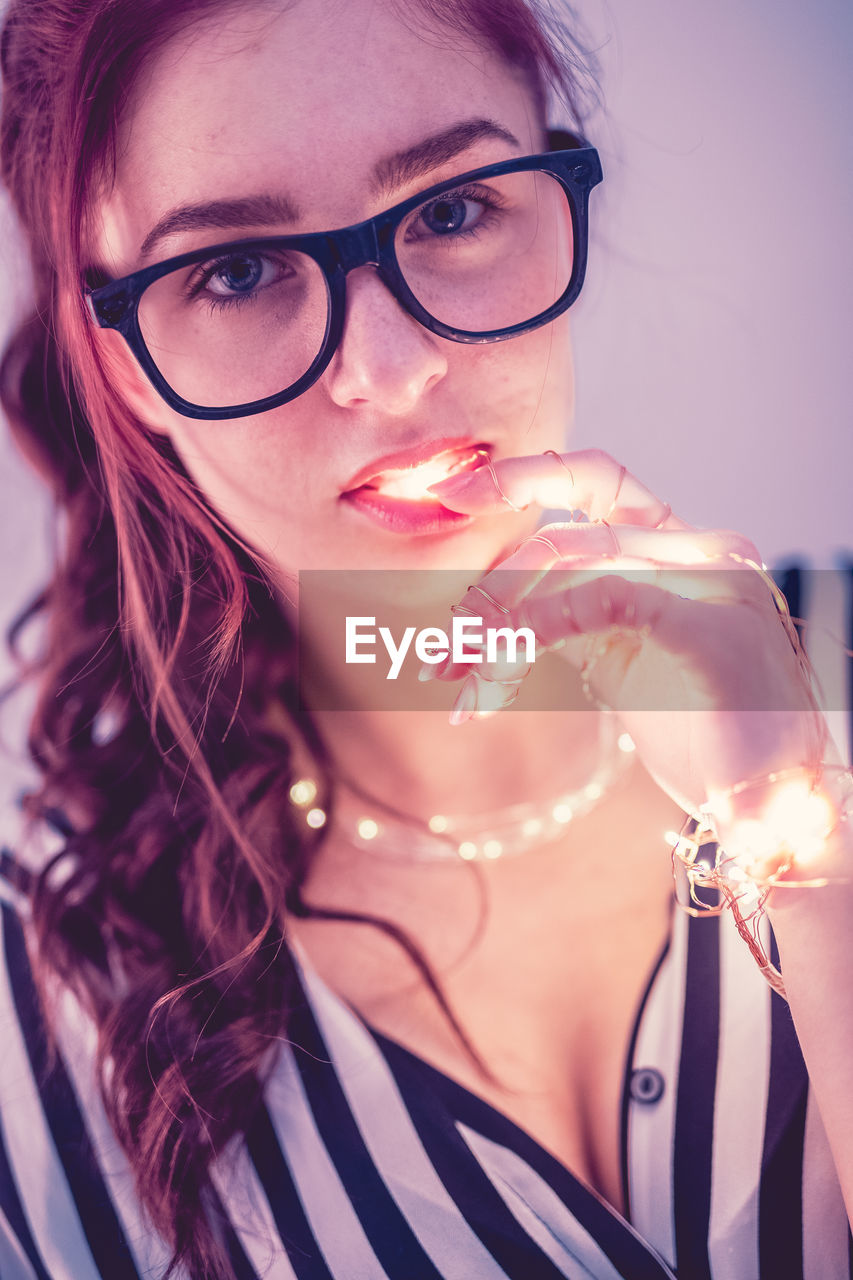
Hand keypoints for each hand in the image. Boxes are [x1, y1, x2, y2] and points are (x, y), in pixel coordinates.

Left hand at [426, 449, 826, 823]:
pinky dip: (538, 625)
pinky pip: (604, 600)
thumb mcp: (617, 662)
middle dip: (493, 588)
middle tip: (447, 648)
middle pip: (569, 533)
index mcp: (680, 548)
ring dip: (502, 622)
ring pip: (576, 562)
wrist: (767, 807)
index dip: (523, 478)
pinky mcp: (712, 627)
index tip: (451, 497)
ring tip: (461, 679)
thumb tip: (479, 616)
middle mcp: (700, 550)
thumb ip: (568, 618)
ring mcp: (713, 581)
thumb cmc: (697, 736)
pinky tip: (499, 663)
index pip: (596, 484)